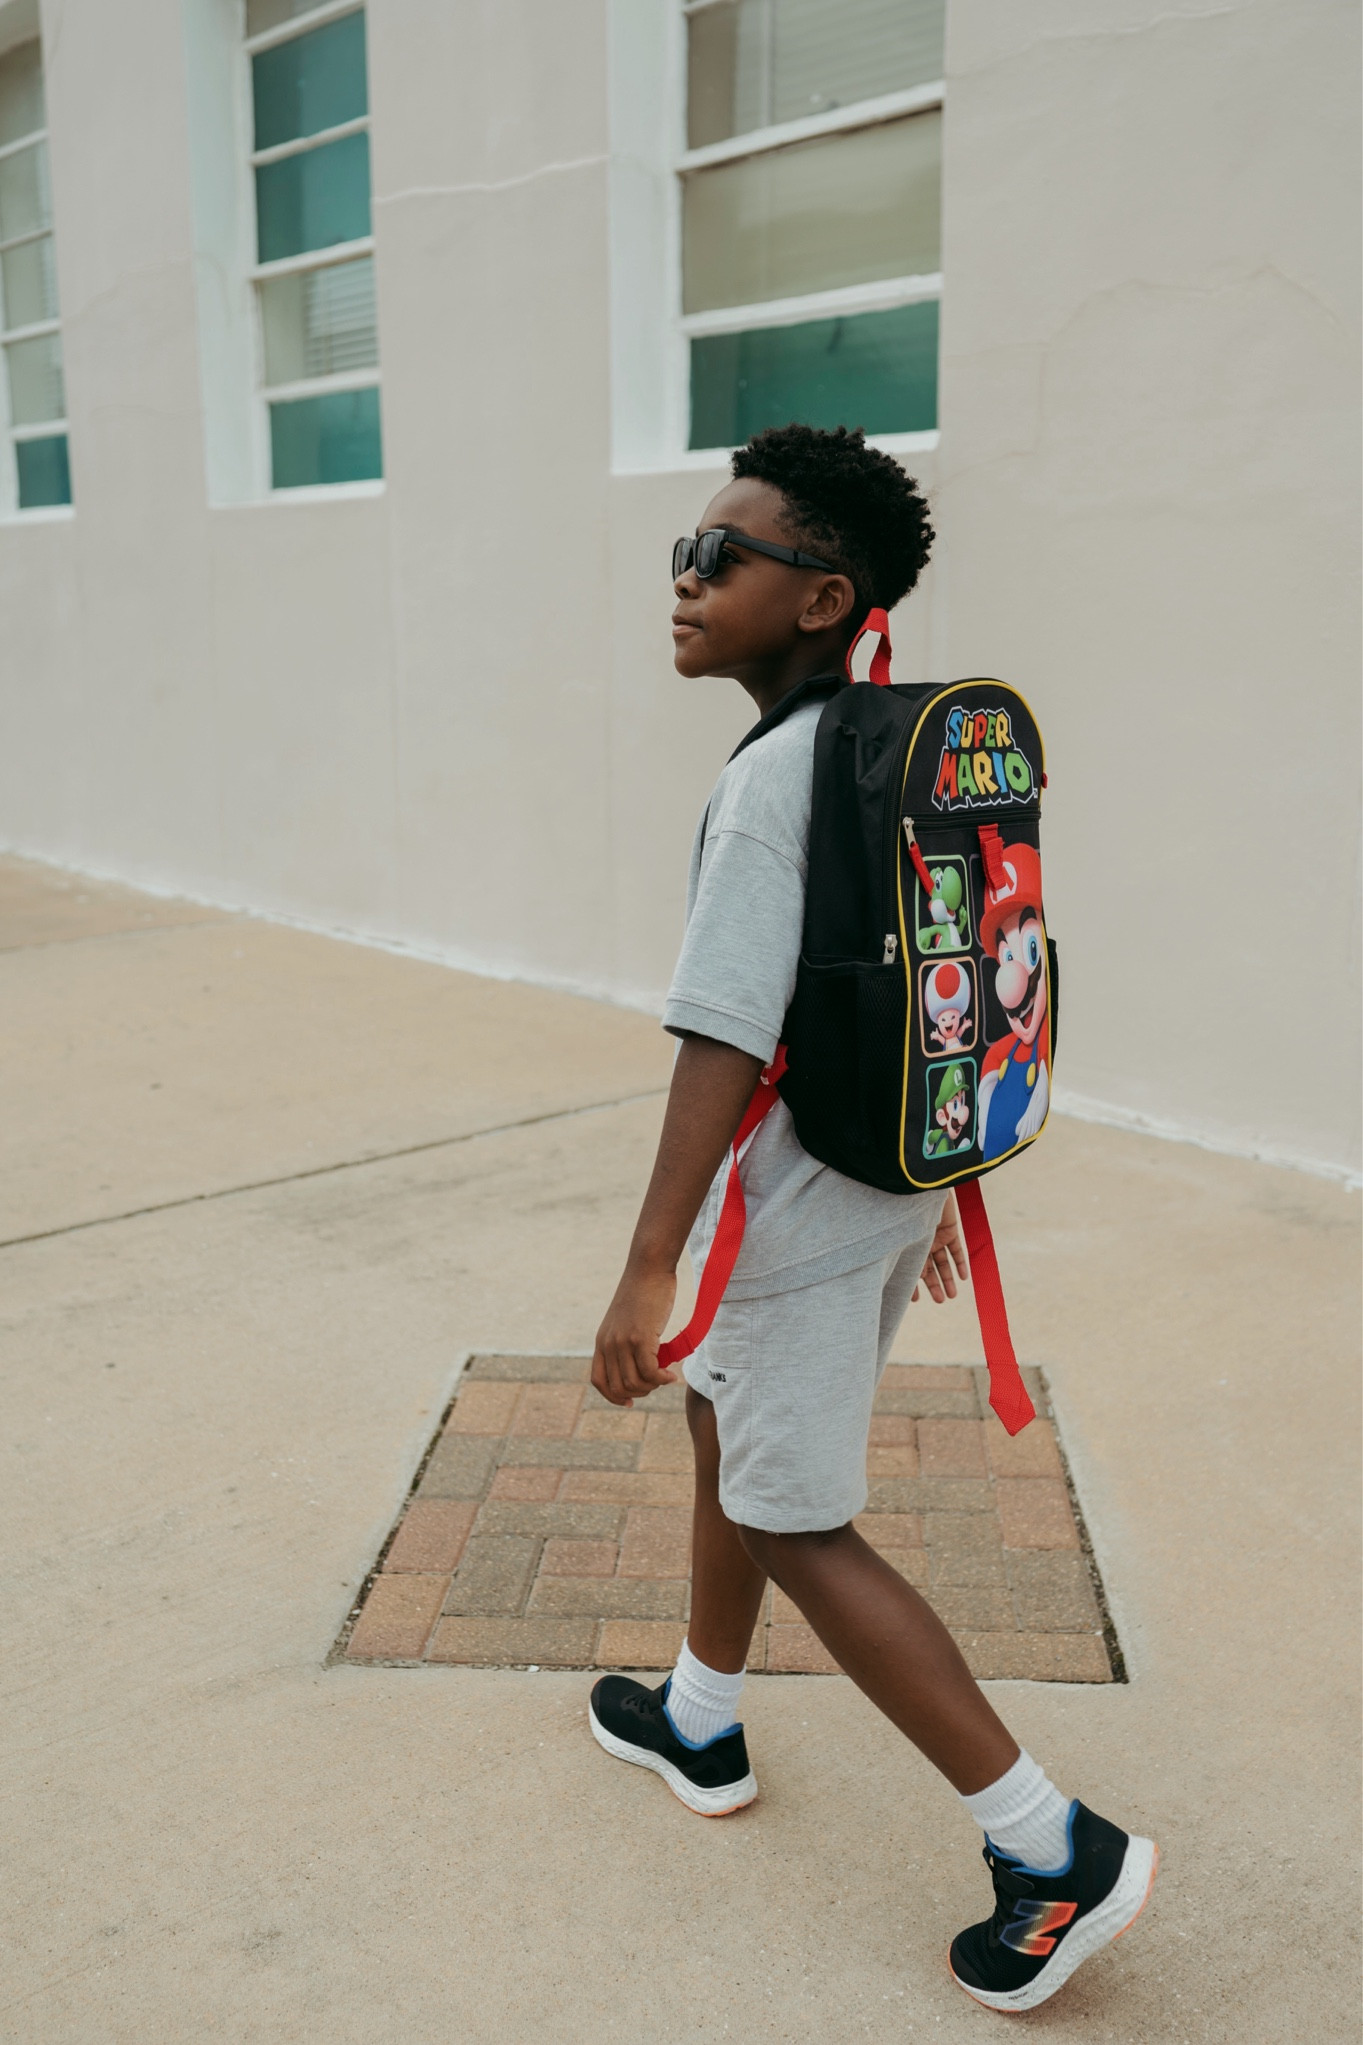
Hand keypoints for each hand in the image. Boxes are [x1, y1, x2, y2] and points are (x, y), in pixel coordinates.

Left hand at [592, 1262, 678, 1406]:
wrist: (649, 1269)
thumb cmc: (643, 1293)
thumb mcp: (627, 1321)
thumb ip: (627, 1342)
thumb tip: (642, 1367)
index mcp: (602, 1342)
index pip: (599, 1381)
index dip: (613, 1397)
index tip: (630, 1402)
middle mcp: (608, 1344)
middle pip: (618, 1387)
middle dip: (639, 1393)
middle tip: (656, 1383)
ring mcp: (623, 1342)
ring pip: (634, 1383)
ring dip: (652, 1387)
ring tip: (666, 1377)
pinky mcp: (640, 1338)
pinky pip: (650, 1372)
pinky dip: (662, 1380)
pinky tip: (672, 1375)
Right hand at [911, 1192, 968, 1302]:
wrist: (922, 1188)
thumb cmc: (906, 1210)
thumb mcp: (904, 1236)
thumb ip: (906, 1255)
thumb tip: (912, 1277)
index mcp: (906, 1243)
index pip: (910, 1268)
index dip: (911, 1284)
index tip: (913, 1300)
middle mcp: (922, 1242)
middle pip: (929, 1268)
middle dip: (934, 1285)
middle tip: (939, 1300)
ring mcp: (937, 1236)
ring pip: (943, 1262)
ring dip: (948, 1278)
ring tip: (951, 1296)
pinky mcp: (950, 1230)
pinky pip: (957, 1249)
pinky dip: (960, 1263)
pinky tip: (964, 1278)